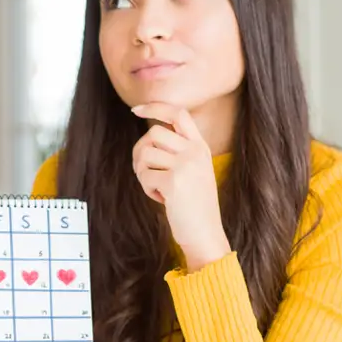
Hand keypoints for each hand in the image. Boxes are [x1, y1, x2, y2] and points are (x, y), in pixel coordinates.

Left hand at [131, 103, 230, 271]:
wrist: (205, 234)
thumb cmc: (193, 206)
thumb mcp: (193, 172)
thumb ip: (178, 153)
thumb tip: (146, 140)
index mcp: (200, 147)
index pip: (178, 114)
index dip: (155, 107)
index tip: (136, 110)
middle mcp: (195, 152)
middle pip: (153, 132)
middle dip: (140, 150)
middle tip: (143, 170)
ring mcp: (186, 166)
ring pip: (146, 153)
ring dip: (142, 172)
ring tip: (155, 187)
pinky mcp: (174, 182)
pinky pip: (145, 176)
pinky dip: (146, 188)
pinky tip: (161, 199)